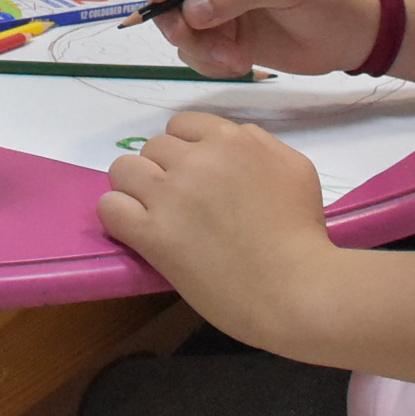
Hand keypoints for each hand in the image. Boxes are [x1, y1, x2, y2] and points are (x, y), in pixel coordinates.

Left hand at [96, 110, 337, 345]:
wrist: (297, 290)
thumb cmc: (304, 235)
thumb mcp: (295, 169)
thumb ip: (259, 144)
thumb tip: (232, 139)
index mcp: (231, 141)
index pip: (183, 125)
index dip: (185, 150)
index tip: (196, 176)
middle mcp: (196, 160)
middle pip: (154, 148)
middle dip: (164, 171)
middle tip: (183, 204)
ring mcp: (171, 196)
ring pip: (123, 170)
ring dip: (135, 189)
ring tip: (154, 214)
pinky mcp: (153, 234)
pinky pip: (110, 207)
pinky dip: (119, 217)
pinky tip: (137, 232)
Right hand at [141, 0, 381, 78]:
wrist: (350, 38)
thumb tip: (191, 9)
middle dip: (175, 19)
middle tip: (192, 39)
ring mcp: (215, 5)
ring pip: (177, 25)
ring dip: (198, 47)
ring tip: (236, 59)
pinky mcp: (220, 37)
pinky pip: (193, 50)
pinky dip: (209, 62)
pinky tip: (240, 63)